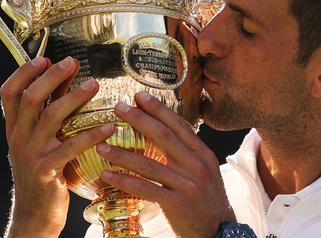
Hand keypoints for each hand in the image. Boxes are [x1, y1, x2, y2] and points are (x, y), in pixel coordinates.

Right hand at [0, 56, 114, 236]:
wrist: (36, 211)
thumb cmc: (43, 169)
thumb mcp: (40, 139)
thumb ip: (50, 110)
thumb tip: (66, 76)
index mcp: (14, 127)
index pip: (8, 93)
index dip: (23, 73)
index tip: (44, 58)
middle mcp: (19, 137)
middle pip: (30, 98)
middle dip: (51, 76)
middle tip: (72, 62)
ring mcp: (31, 153)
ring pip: (51, 117)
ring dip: (74, 97)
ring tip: (94, 84)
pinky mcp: (48, 170)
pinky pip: (72, 146)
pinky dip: (93, 134)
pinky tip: (110, 126)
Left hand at [96, 91, 235, 237]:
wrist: (219, 231)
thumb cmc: (207, 200)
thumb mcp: (205, 171)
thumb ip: (187, 153)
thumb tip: (163, 132)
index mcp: (203, 154)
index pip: (179, 125)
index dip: (158, 109)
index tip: (139, 96)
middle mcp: (197, 165)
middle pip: (164, 137)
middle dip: (139, 119)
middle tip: (119, 107)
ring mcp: (187, 184)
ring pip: (150, 164)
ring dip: (123, 153)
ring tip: (101, 145)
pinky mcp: (176, 203)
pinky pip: (145, 189)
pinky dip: (124, 181)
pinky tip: (108, 175)